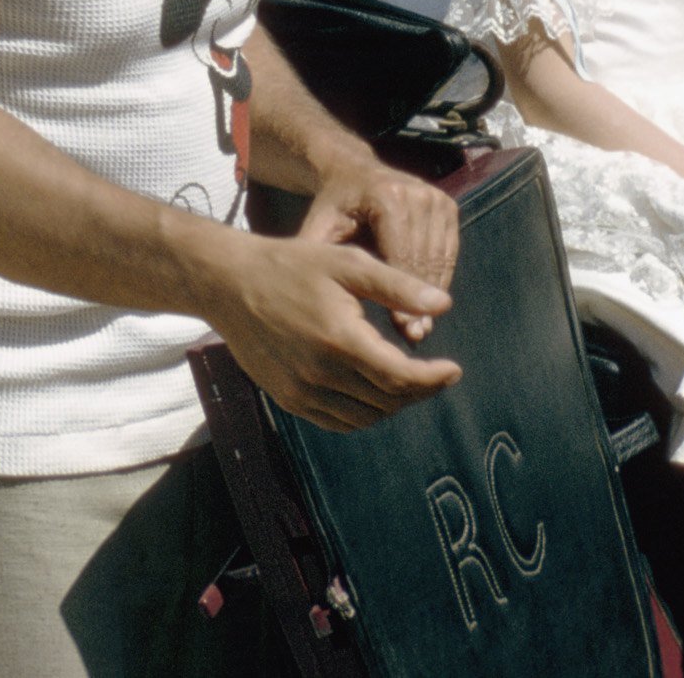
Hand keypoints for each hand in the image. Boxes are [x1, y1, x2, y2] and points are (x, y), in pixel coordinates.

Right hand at [203, 234, 461, 432]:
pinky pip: (337, 421)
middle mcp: (319, 375)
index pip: (400, 377)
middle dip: (419, 390)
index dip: (433, 379)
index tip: (454, 369)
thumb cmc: (292, 265)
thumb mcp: (348, 263)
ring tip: (407, 380)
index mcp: (340, 340)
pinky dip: (362, 412)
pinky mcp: (287, 398)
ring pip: (364, 417)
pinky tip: (372, 389)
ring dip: (392, 404)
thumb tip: (443, 304)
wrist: (229, 284)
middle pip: (387, 400)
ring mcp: (300, 392)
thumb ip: (398, 286)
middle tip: (437, 372)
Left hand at [295, 155, 459, 341]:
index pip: (400, 257)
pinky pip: (449, 251)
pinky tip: (427, 303)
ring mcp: (435, 197)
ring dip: (432, 294)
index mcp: (386, 197)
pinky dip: (440, 278)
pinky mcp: (447, 204)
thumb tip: (322, 307)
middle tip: (416, 336)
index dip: (401, 296)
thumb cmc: (332, 208)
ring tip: (422, 327)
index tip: (402, 330)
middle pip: (424, 259)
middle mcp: (417, 193)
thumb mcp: (320, 231)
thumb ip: (321, 263)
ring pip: (440, 258)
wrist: (352, 172)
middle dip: (419, 301)